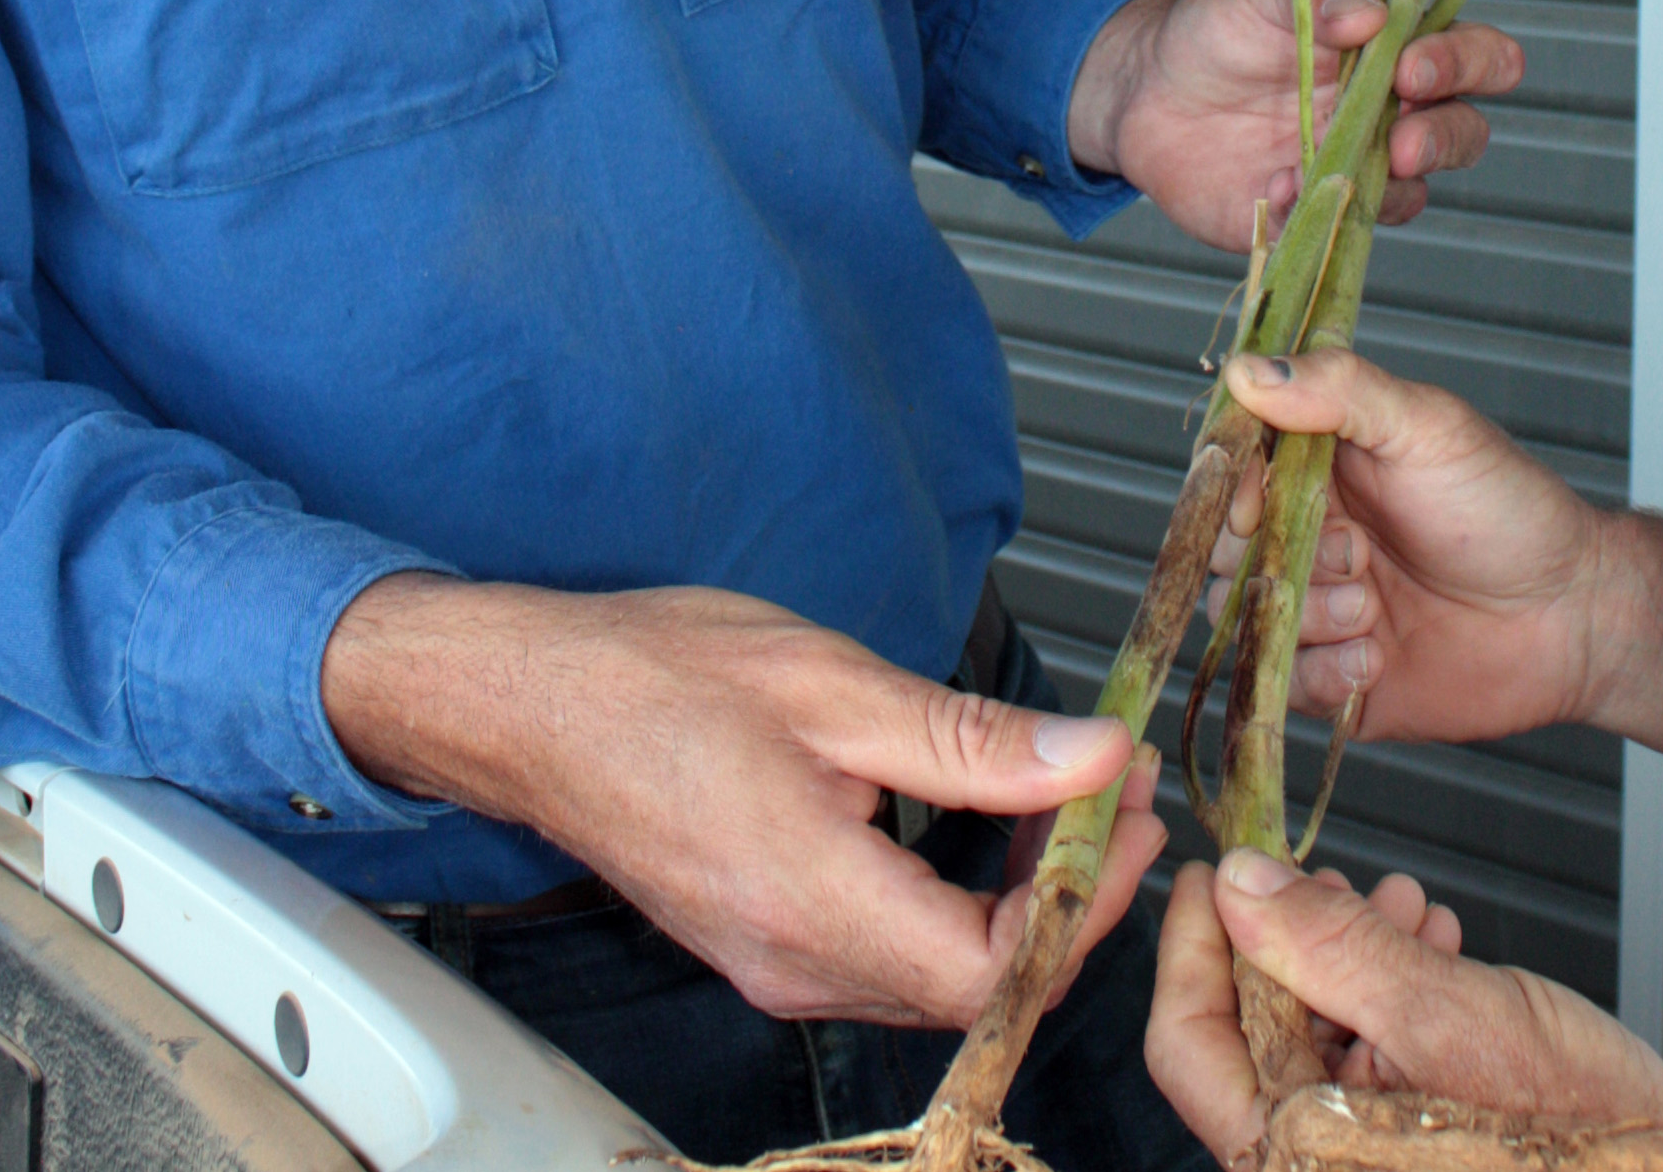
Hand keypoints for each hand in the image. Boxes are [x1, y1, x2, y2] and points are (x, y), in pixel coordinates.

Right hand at [320, 575, 1165, 1025]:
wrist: (532, 702)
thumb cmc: (661, 677)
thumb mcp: (833, 686)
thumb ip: (971, 741)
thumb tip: (1093, 759)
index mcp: (811, 904)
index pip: (992, 971)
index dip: (1083, 908)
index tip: (1130, 816)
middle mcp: (794, 963)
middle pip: (974, 983)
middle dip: (1071, 897)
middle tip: (1124, 790)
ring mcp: (775, 963)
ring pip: (938, 972)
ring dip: (1023, 897)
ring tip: (1077, 792)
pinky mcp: (765, 942)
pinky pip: (892, 951)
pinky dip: (963, 898)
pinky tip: (994, 819)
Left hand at [1069, 0, 1524, 252]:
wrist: (1147, 94)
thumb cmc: (1218, 36)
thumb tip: (1372, 11)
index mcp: (1395, 51)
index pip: (1478, 57)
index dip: (1467, 63)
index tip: (1412, 65)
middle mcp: (1391, 115)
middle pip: (1465, 132)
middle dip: (1445, 138)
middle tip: (1401, 141)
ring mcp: (1358, 171)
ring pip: (1415, 194)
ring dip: (1379, 186)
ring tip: (1315, 167)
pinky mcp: (1313, 216)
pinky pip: (1337, 231)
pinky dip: (1311, 214)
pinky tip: (1274, 188)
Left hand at [1146, 850, 1662, 1164]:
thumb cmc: (1575, 1134)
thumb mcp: (1447, 1016)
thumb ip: (1333, 951)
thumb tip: (1239, 885)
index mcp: (1297, 1153)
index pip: (1186, 1048)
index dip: (1187, 949)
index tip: (1207, 870)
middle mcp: (1314, 1159)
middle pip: (1247, 1032)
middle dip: (1285, 936)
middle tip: (1321, 873)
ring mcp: (1357, 1151)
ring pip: (1308, 1033)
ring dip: (1342, 952)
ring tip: (1400, 902)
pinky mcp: (1407, 1138)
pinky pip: (1362, 1053)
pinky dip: (1387, 987)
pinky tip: (1435, 943)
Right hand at [1211, 350, 1662, 764]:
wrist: (1574, 613)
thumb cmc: (1508, 509)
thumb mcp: (1426, 427)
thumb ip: (1338, 390)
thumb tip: (1248, 370)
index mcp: (1318, 468)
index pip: (1232, 472)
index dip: (1234, 492)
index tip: (1260, 505)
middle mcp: (1309, 537)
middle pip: (1225, 552)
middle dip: (1277, 560)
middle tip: (1355, 555)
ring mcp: (1321, 610)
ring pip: (1247, 621)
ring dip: (1306, 617)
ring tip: (1375, 608)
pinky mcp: (1338, 680)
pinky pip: (1286, 688)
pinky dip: (1324, 674)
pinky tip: (1377, 656)